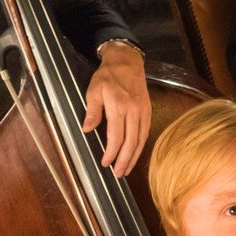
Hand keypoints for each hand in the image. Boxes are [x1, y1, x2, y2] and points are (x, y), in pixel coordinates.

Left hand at [82, 41, 150, 175]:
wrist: (127, 61)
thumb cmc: (108, 75)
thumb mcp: (94, 91)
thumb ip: (92, 111)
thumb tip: (87, 129)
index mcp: (119, 107)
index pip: (116, 137)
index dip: (111, 153)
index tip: (105, 163)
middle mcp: (133, 112)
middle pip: (131, 142)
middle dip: (124, 160)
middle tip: (118, 173)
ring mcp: (143, 112)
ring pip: (141, 140)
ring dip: (134, 156)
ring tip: (127, 169)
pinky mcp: (147, 111)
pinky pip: (145, 132)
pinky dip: (141, 146)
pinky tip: (135, 153)